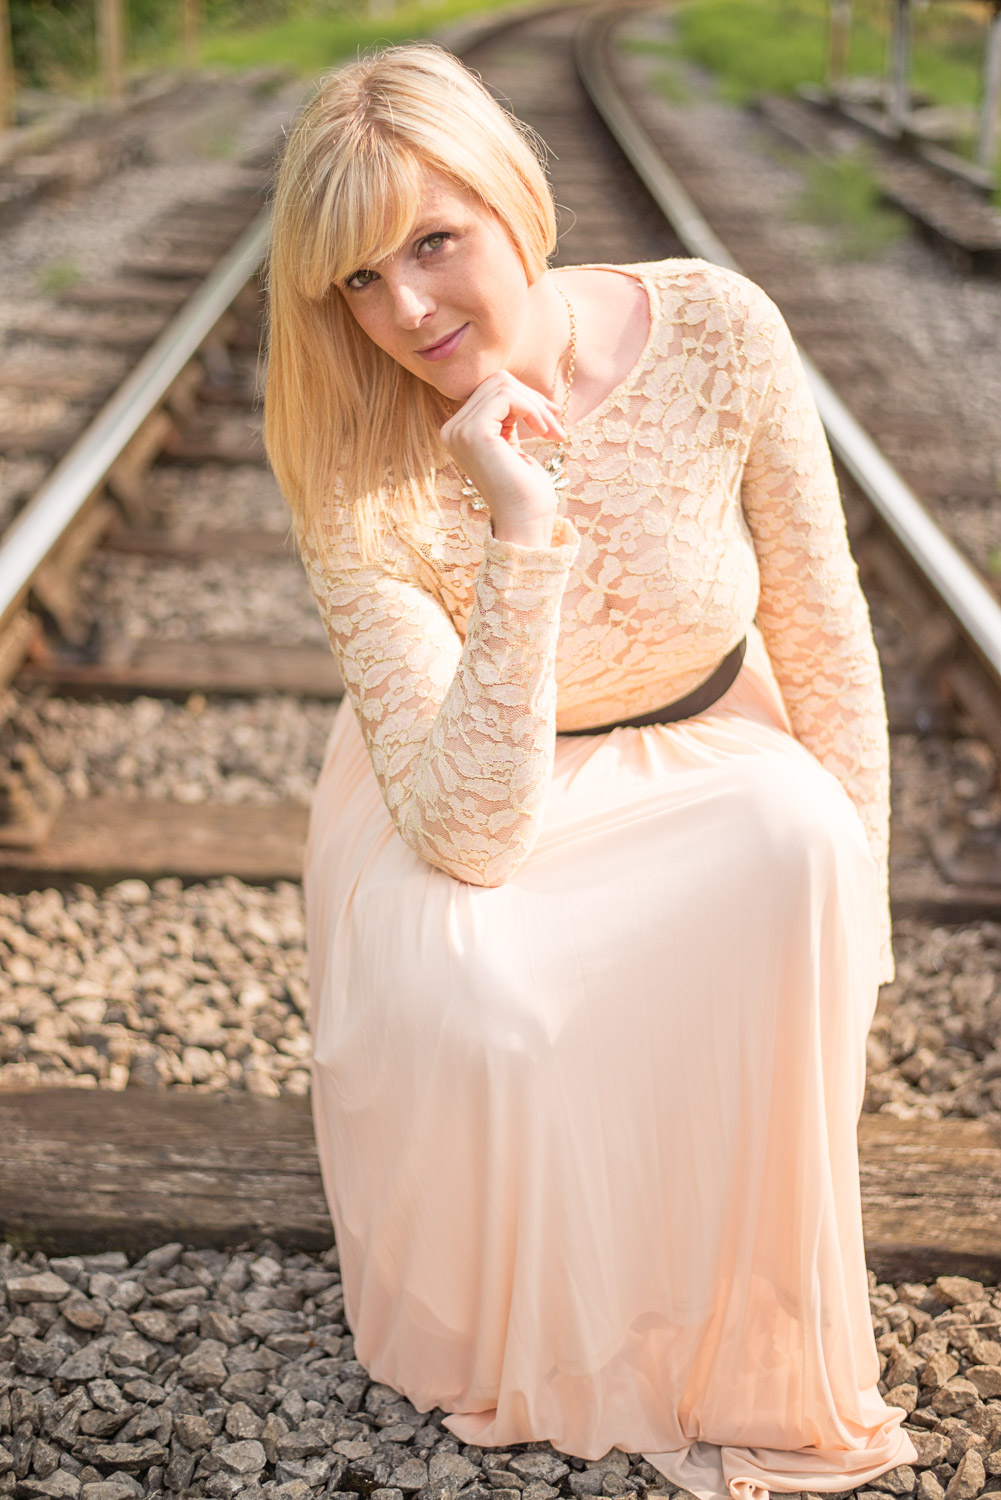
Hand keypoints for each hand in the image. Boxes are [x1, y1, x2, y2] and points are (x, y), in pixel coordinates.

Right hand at [440, 371, 565, 547]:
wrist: (525, 523)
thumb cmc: (525, 492)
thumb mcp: (513, 445)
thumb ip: (508, 418)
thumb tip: (522, 388)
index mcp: (459, 432)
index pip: (491, 391)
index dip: (526, 398)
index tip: (552, 418)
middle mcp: (452, 430)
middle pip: (496, 383)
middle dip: (533, 399)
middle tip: (556, 425)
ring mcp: (459, 431)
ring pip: (503, 386)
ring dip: (536, 406)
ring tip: (553, 431)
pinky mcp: (474, 433)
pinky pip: (506, 396)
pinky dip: (532, 409)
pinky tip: (543, 432)